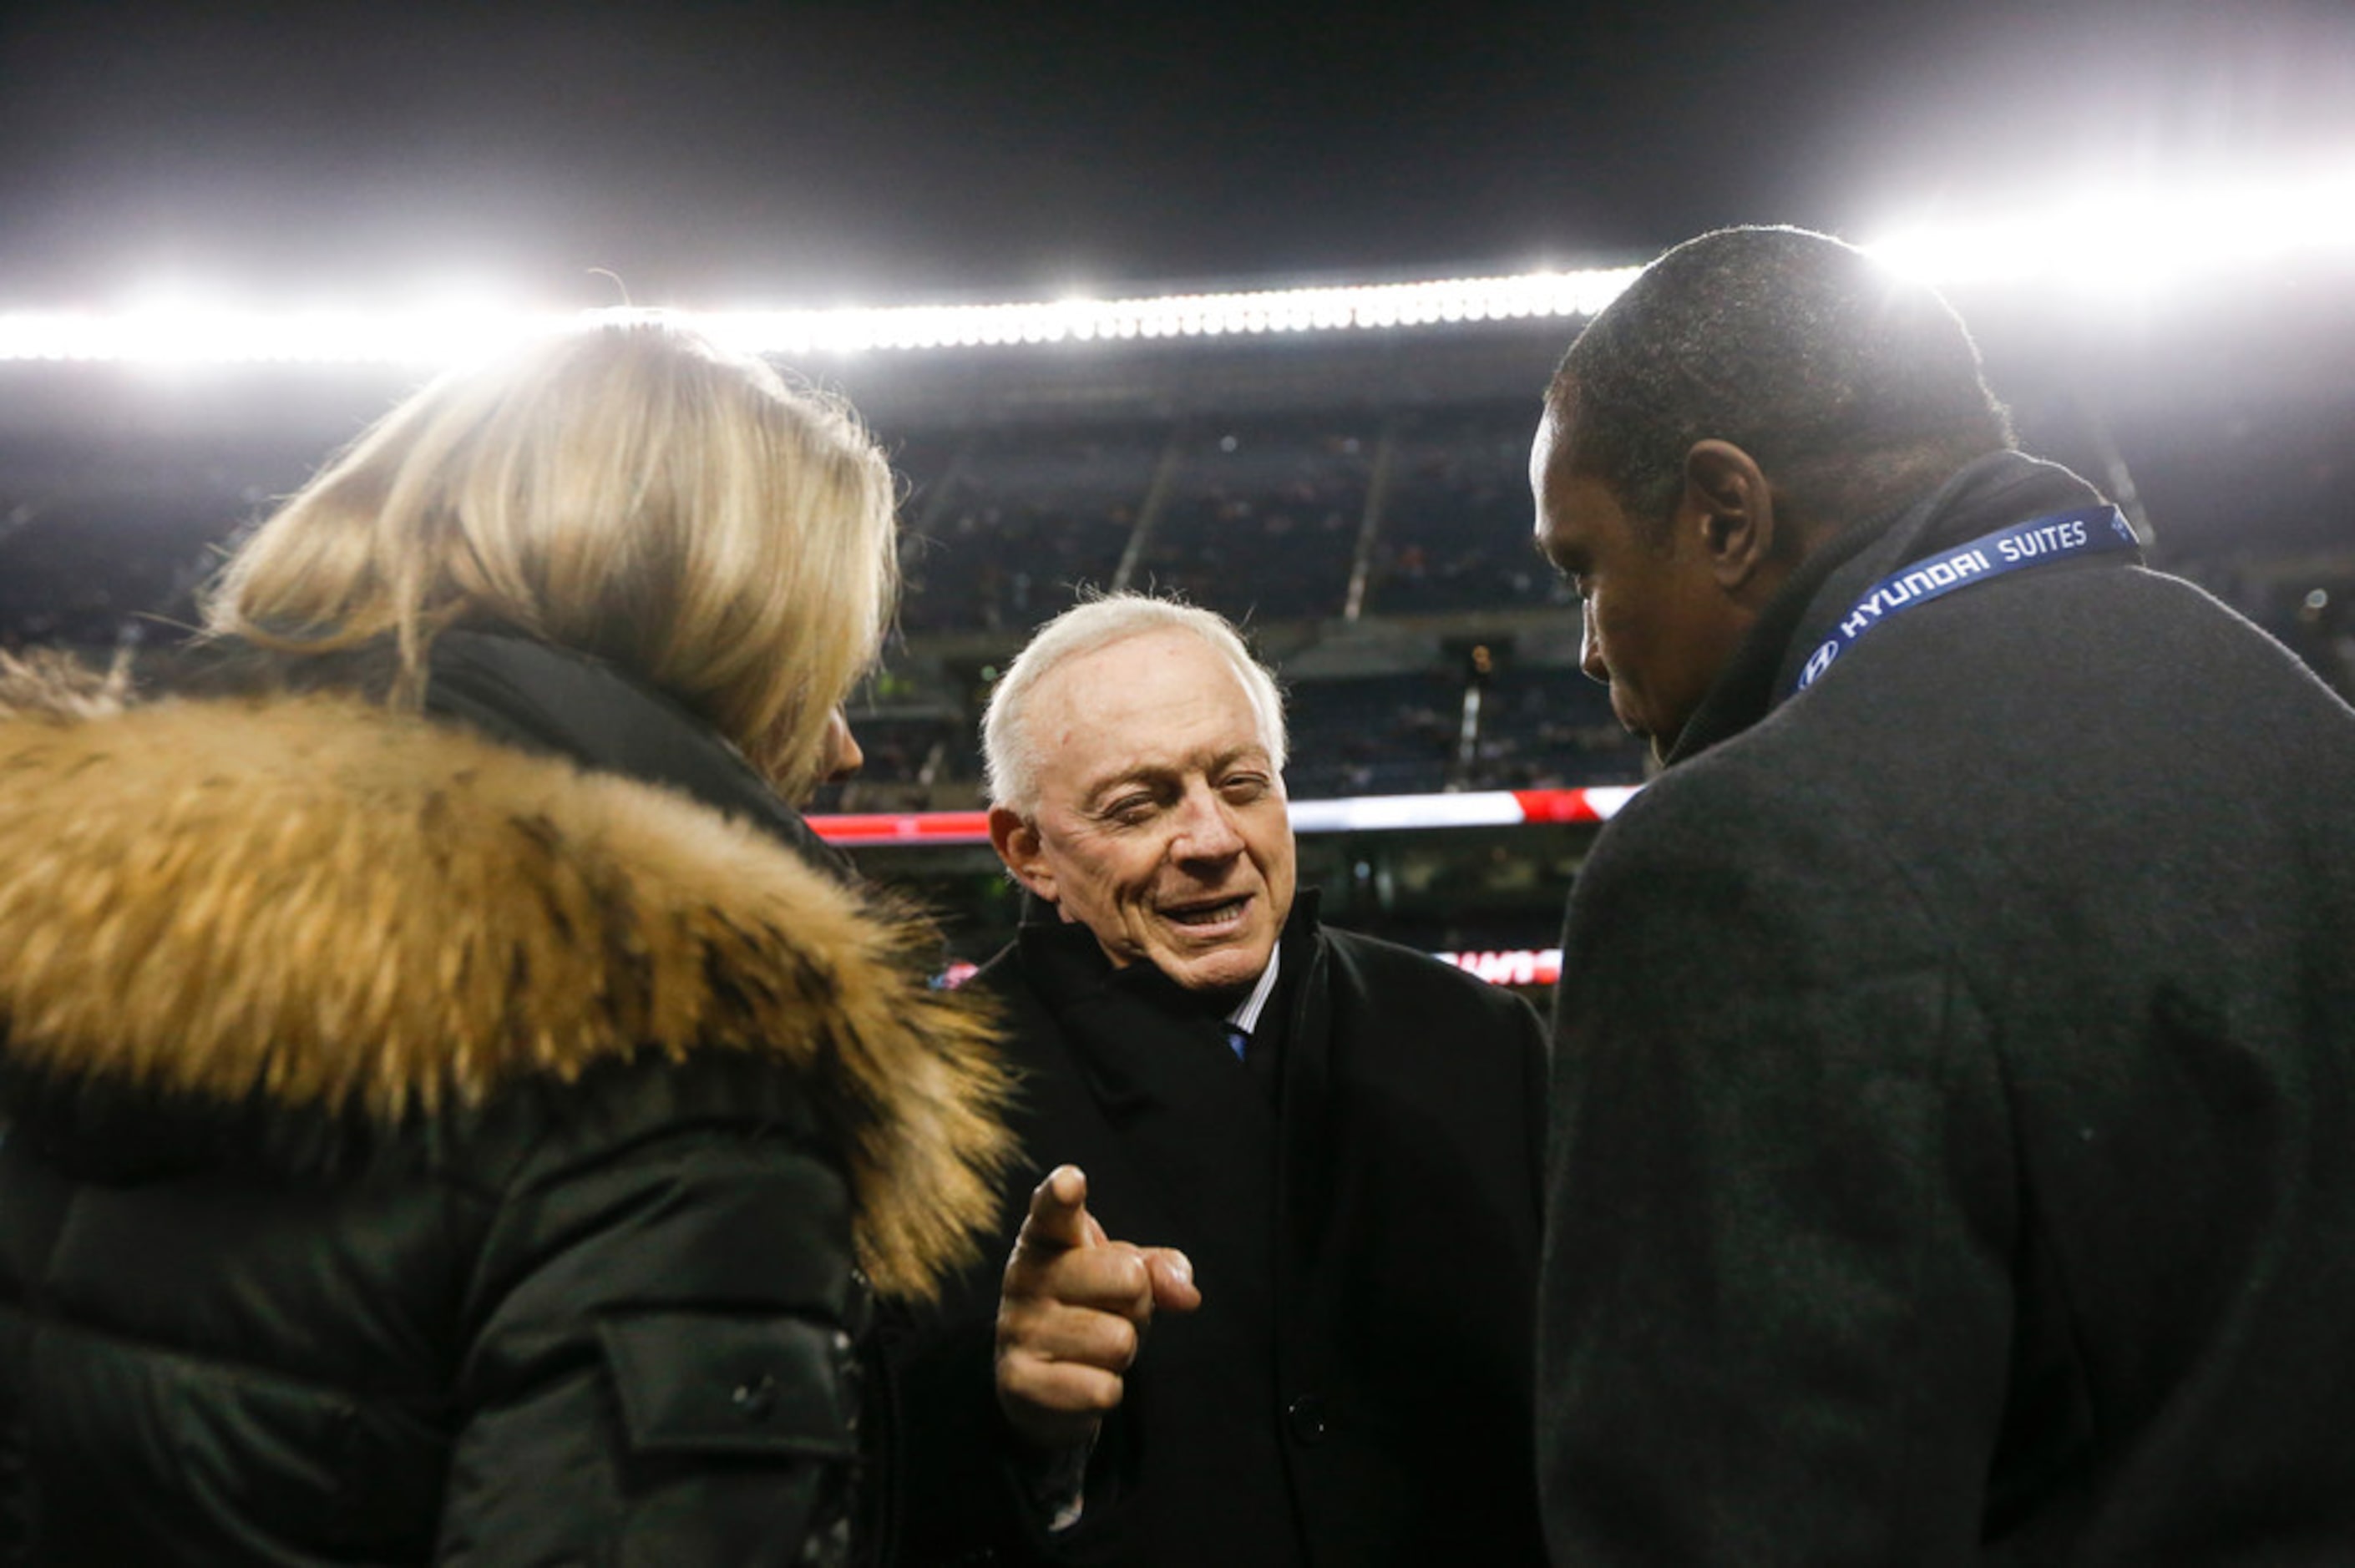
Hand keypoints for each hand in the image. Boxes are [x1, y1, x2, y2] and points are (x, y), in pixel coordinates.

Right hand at [994, 1165, 1201, 1454]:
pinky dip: (1106, 1391)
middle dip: (1139, 1303)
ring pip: (1120, 1340)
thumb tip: (1186, 1294)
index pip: (1054, 1211)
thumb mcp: (1126, 1277)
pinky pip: (1103, 1388)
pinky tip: (1079, 1382)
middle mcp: (1024, 1277)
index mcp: (1048, 1238)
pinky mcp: (1019, 1382)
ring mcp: (1017, 1329)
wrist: (1043, 1383)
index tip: (1070, 1182)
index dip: (1063, 1195)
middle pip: (1129, 1279)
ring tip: (1093, 1348)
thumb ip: (1160, 1269)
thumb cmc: (1090, 1309)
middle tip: (1112, 1311)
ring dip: (1122, 1352)